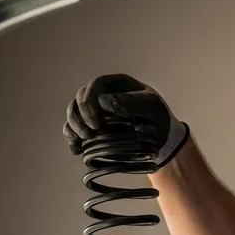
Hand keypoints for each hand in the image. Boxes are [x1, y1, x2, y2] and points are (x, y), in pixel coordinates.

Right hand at [63, 74, 188, 164]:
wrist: (163, 138)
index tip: (97, 123)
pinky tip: (76, 149)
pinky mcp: (92, 127)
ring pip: (73, 112)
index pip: (95, 86)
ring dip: (73, 126)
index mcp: (117, 85)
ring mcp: (96, 111)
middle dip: (80, 117)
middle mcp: (103, 95)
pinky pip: (73, 128)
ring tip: (85, 140)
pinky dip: (71, 138)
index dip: (89, 102)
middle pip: (80, 98)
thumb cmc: (159, 118)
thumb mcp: (152, 107)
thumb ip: (132, 102)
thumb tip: (103, 100)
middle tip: (91, 134)